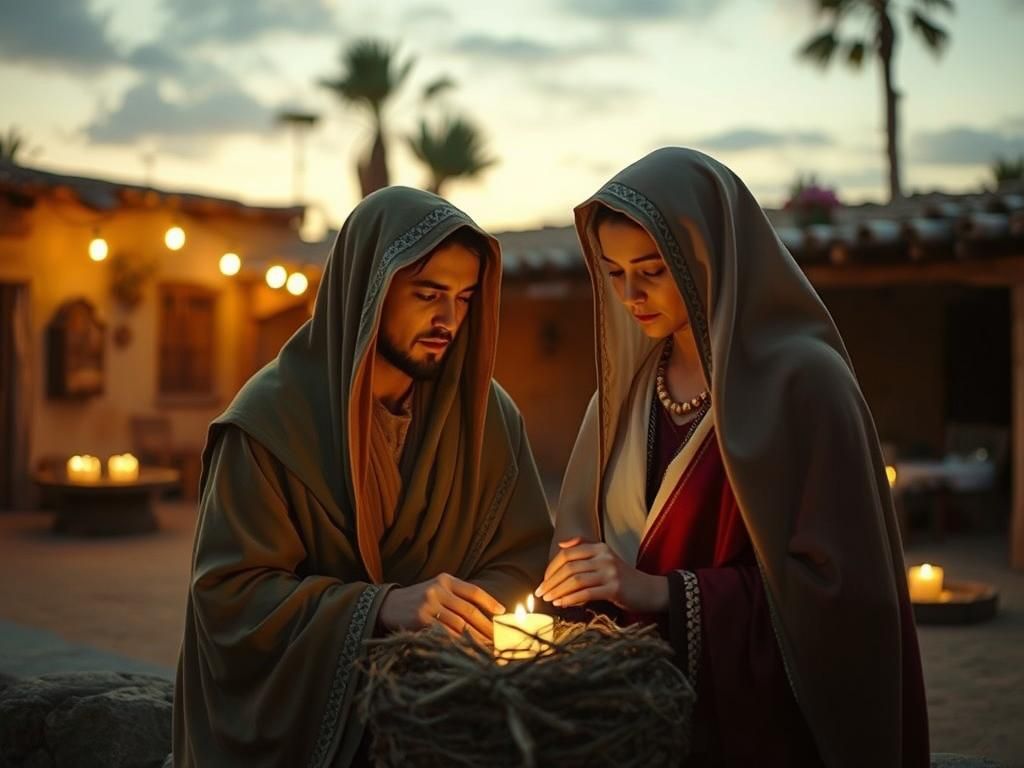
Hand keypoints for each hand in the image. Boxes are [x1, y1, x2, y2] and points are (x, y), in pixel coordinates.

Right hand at [378, 572, 504, 644]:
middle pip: (470, 611)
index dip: (490, 602)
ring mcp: (429, 604)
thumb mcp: (436, 590)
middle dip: (487, 627)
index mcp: (445, 580)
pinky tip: (468, 651)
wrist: (386, 605)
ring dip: (477, 639)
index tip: (502, 613)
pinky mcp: (421, 620)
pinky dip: (459, 644)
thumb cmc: (416, 601)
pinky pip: (446, 634)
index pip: (473, 591)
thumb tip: (486, 614)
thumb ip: (456, 597)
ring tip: (488, 649)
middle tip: (499, 639)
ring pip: (460, 625)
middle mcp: (438, 589)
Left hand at [535, 537, 668, 613]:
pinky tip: (562, 604)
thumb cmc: (623, 578)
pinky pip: (586, 593)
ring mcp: (610, 571)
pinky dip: (570, 599)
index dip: (552, 567)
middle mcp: (604, 556)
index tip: (544, 580)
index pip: (568, 554)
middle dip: (552, 581)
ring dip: (558, 591)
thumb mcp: (605, 559)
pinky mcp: (614, 588)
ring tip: (549, 600)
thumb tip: (561, 544)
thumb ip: (585, 549)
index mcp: (599, 547)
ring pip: (575, 580)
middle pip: (569, 567)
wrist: (650, 590)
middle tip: (541, 593)